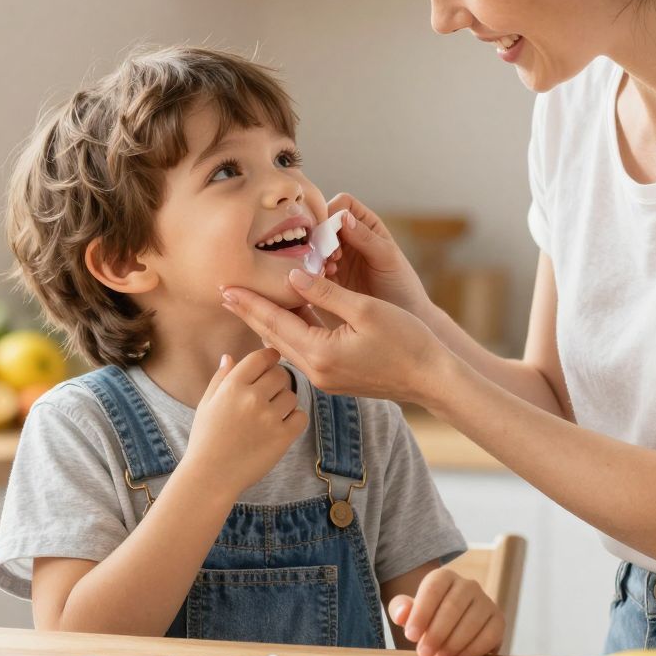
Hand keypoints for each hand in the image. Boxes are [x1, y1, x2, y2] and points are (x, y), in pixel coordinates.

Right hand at [181, 348, 305, 498]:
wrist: (211, 476)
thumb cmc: (206, 440)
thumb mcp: (206, 405)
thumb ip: (220, 379)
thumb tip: (230, 357)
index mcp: (232, 387)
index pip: (260, 358)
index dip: (269, 357)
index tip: (272, 362)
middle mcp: (252, 398)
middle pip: (280, 375)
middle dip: (276, 382)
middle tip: (268, 395)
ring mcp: (269, 418)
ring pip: (291, 396)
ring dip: (284, 403)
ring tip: (269, 416)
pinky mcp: (282, 437)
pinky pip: (300, 417)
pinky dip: (294, 420)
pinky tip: (280, 427)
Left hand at [220, 269, 446, 404]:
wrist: (431, 378)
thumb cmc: (406, 340)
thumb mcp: (366, 309)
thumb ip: (325, 292)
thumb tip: (292, 276)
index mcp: (320, 352)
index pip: (274, 322)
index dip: (249, 302)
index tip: (225, 286)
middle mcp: (316, 370)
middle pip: (271, 337)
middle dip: (248, 313)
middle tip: (224, 292)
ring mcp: (325, 378)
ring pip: (286, 347)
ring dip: (266, 324)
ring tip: (246, 305)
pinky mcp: (334, 379)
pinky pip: (302, 353)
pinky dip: (288, 333)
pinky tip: (282, 321)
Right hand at [323, 193, 433, 316]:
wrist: (401, 324)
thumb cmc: (402, 285)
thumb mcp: (388, 259)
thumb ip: (367, 238)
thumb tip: (343, 216)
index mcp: (365, 226)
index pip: (342, 205)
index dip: (332, 211)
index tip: (329, 230)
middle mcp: (348, 238)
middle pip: (322, 224)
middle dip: (320, 236)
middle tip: (331, 256)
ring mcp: (335, 259)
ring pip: (313, 247)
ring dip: (315, 255)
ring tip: (330, 271)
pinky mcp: (326, 279)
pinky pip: (310, 269)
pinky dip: (311, 272)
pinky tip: (322, 282)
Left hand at [388, 568, 504, 655]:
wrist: (452, 627)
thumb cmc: (428, 618)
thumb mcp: (409, 612)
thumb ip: (400, 609)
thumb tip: (401, 615)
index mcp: (444, 577)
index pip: (433, 589)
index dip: (421, 613)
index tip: (411, 636)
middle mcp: (468, 585)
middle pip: (453, 606)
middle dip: (437, 633)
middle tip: (424, 653)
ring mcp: (486, 601)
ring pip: (472, 621)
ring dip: (454, 643)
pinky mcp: (498, 620)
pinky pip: (490, 634)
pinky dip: (474, 649)